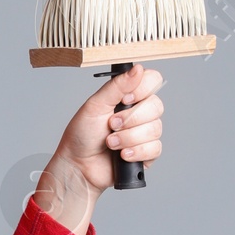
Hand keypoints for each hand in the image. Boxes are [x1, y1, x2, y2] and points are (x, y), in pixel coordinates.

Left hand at [57, 61, 165, 192]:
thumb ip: (117, 86)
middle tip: (111, 125)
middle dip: (130, 119)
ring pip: (155, 129)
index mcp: (129, 96)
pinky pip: (154, 148)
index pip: (152, 80)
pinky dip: (136, 152)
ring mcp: (145, 133)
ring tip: (110, 143)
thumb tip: (137, 69)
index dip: (142, 89)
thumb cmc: (82, 135)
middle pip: (156, 106)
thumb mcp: (96, 105)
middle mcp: (140, 112)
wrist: (78, 166)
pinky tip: (122, 155)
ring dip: (128, 138)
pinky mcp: (147, 153)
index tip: (125, 99)